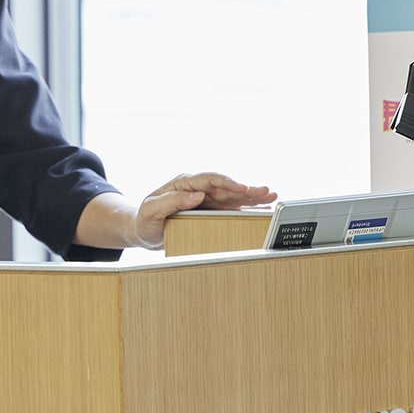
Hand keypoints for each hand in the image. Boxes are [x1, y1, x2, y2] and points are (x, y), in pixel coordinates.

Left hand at [132, 172, 276, 249]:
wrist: (142, 232)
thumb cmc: (144, 220)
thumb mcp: (151, 210)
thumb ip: (172, 201)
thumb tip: (197, 194)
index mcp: (183, 184)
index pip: (210, 180)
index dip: (228, 182)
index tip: (242, 187)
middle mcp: (198, 189)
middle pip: (226, 187)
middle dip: (247, 189)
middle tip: (266, 192)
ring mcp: (206, 200)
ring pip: (233, 196)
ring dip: (252, 197)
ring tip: (271, 197)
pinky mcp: (210, 212)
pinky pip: (231, 208)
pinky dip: (247, 208)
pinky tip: (261, 209)